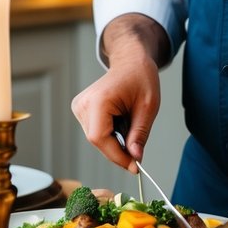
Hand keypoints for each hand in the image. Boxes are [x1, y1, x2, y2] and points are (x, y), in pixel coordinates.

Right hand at [70, 15, 165, 167]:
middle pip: (97, 140)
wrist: (131, 61)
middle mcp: (83, 104)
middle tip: (136, 153)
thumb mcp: (148, 107)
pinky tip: (120, 121)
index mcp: (98, 100)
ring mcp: (79, 107)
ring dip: (114, 141)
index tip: (134, 166)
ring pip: (96, 138)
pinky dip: (109, 134)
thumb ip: (139, 134)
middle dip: (117, 150)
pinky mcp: (81, 110)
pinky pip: (95, 131)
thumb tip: (134, 159)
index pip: (100, 138)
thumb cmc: (141, 78)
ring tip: (129, 124)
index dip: (116, 155)